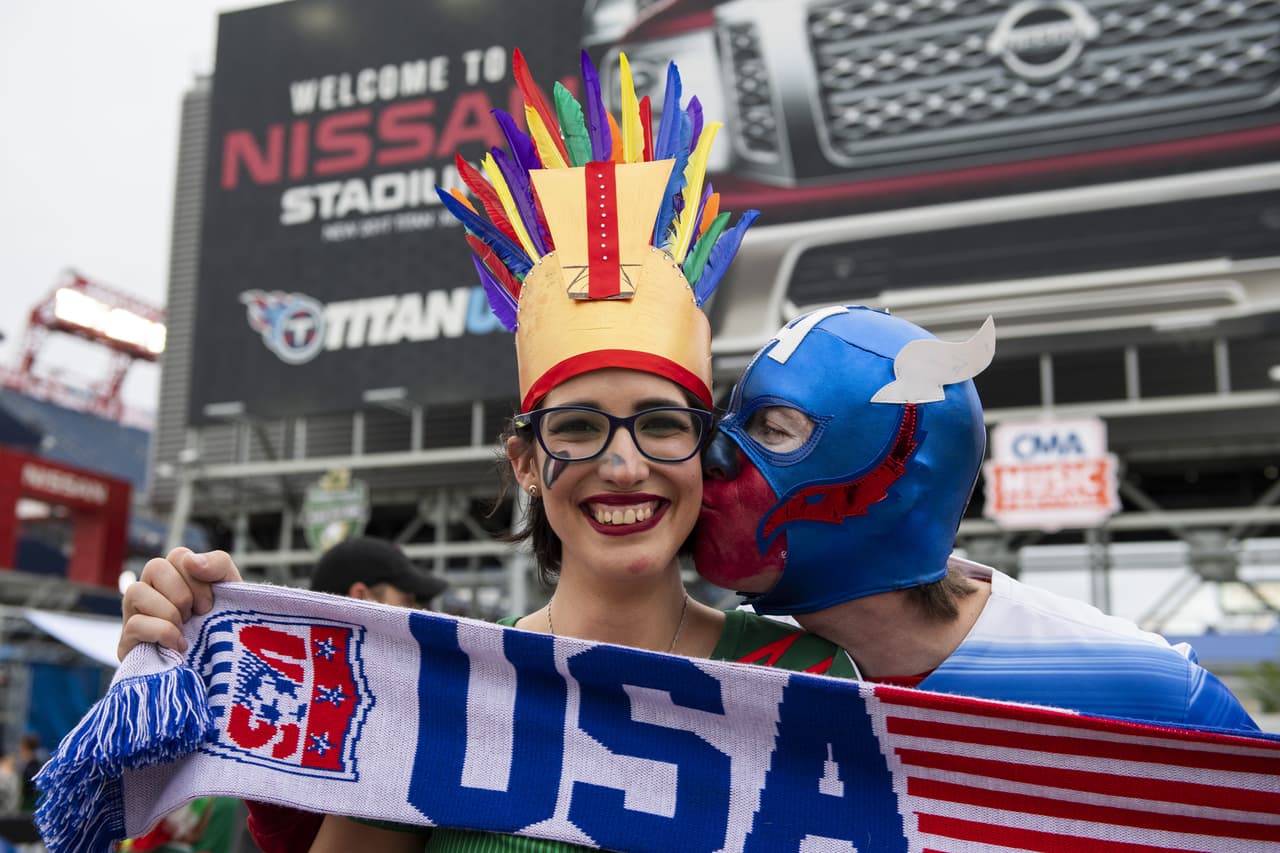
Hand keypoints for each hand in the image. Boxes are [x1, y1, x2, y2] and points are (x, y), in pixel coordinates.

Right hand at [119, 548, 242, 659]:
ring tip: (184, 630)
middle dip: (183, 593)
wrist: (226, 670)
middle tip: (196, 616)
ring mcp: (135, 616)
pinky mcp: (128, 644)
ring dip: (169, 612)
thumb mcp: (231, 591)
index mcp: (175, 578)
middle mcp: (151, 593)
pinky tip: (179, 646)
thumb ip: (217, 565)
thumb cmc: (225, 627)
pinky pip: (135, 624)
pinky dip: (162, 633)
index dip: (197, 577)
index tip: (209, 603)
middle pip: (154, 567)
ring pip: (135, 591)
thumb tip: (191, 560)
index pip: (178, 556)